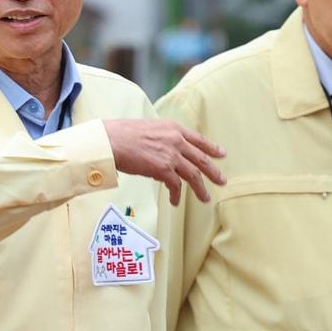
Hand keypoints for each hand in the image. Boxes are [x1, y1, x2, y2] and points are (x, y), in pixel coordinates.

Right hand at [103, 118, 226, 204]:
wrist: (110, 141)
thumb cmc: (120, 134)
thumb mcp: (147, 128)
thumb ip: (160, 138)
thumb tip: (161, 152)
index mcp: (172, 128)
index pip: (198, 139)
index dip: (211, 148)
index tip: (221, 154)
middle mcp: (176, 140)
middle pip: (201, 158)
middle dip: (213, 171)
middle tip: (222, 180)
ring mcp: (171, 155)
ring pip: (194, 174)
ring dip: (200, 188)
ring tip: (205, 198)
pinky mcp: (163, 169)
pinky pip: (175, 185)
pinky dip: (176, 195)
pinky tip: (175, 202)